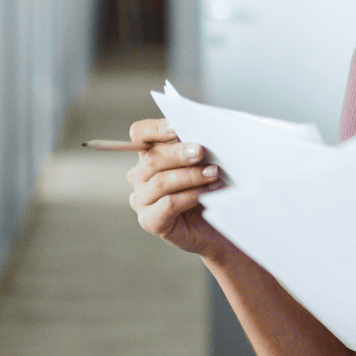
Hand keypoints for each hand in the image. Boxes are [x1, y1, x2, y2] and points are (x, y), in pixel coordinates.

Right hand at [126, 117, 227, 258]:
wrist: (216, 228)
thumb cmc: (210, 189)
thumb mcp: (204, 163)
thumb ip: (198, 146)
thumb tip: (207, 130)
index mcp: (148, 154)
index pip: (140, 133)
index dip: (155, 128)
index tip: (176, 128)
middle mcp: (139, 176)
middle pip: (152, 158)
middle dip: (179, 153)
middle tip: (202, 151)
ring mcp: (141, 200)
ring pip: (161, 182)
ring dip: (190, 176)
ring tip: (214, 173)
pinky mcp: (150, 221)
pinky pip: (168, 204)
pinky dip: (190, 196)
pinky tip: (207, 193)